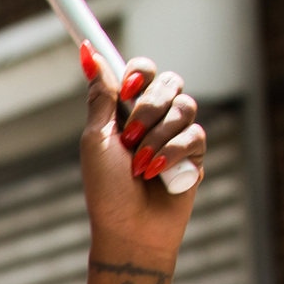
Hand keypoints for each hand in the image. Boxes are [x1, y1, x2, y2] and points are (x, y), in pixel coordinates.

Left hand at [80, 52, 203, 266]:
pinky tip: (158, 174)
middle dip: (149, 108)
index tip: (129, 87)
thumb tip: (88, 54)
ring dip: (157, 137)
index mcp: (126, 111)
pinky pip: (195, 135)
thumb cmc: (106, 189)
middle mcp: (154, 119)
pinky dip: (172, 154)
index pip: (143, 71)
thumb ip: (101, 97)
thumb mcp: (96, 139)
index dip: (140, 72)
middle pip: (169, 82)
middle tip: (129, 137)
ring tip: (140, 165)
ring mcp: (177, 136)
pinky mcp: (195, 155)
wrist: (129, 229)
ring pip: (185, 107)